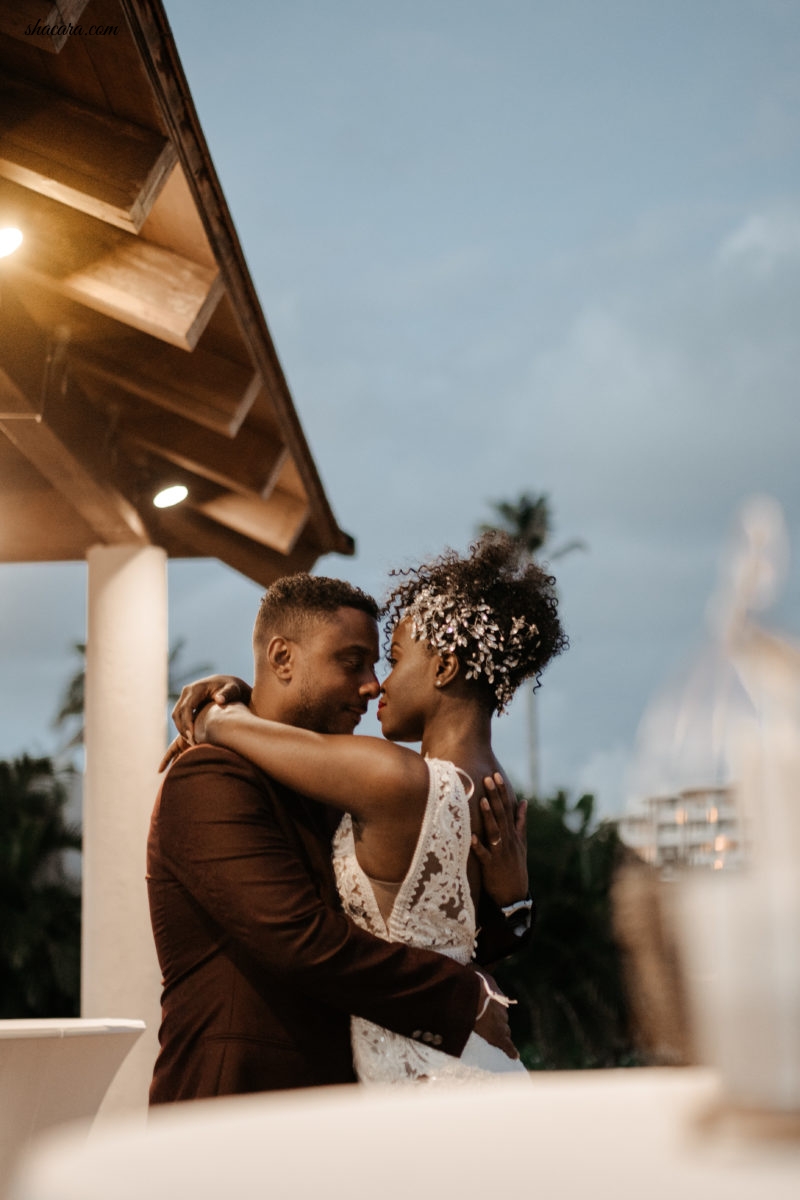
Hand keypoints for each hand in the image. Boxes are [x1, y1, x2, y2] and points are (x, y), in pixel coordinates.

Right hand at [171, 675, 250, 741]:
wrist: (228, 684)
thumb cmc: (232, 688)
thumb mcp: (233, 690)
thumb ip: (227, 694)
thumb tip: (219, 700)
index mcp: (197, 688)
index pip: (186, 707)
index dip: (187, 723)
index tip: (192, 737)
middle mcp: (187, 691)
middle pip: (178, 713)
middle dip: (183, 729)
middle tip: (192, 743)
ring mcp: (185, 696)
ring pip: (176, 715)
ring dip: (181, 729)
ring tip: (192, 742)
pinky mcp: (185, 702)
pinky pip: (179, 716)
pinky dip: (183, 726)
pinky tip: (191, 736)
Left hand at [471, 773, 527, 907]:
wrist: (515, 894)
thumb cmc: (515, 865)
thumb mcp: (521, 842)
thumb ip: (520, 821)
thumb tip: (523, 801)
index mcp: (513, 833)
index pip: (508, 808)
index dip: (502, 792)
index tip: (496, 775)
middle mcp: (507, 840)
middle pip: (501, 815)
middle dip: (494, 797)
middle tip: (488, 778)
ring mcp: (499, 852)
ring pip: (494, 831)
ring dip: (488, 817)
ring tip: (481, 801)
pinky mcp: (491, 866)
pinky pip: (484, 855)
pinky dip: (478, 847)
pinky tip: (470, 837)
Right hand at [472, 971, 518, 1059]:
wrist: (472, 995)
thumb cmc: (470, 981)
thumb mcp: (472, 971)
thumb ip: (473, 970)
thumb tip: (469, 965)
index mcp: (497, 996)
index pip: (497, 1006)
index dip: (491, 1009)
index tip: (486, 1010)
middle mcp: (502, 1010)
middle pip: (501, 1020)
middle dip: (496, 1022)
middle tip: (486, 1024)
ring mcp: (501, 1024)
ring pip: (502, 1031)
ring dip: (498, 1033)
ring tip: (489, 1037)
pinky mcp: (498, 1036)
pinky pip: (507, 1046)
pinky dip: (511, 1050)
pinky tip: (514, 1055)